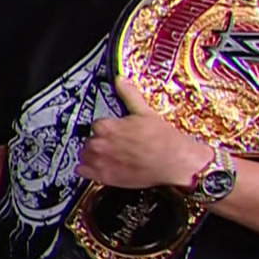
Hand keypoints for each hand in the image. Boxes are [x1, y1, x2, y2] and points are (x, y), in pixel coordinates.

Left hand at [74, 78, 210, 189]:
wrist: (175, 162)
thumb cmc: (163, 139)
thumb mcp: (145, 112)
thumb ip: (129, 95)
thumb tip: (121, 81)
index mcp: (106, 126)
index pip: (97, 125)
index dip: (107, 128)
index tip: (114, 131)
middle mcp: (99, 144)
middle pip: (89, 140)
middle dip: (100, 141)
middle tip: (115, 144)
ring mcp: (100, 162)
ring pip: (85, 155)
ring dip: (93, 154)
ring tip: (109, 155)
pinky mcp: (104, 177)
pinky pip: (82, 171)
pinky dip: (87, 169)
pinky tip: (97, 167)